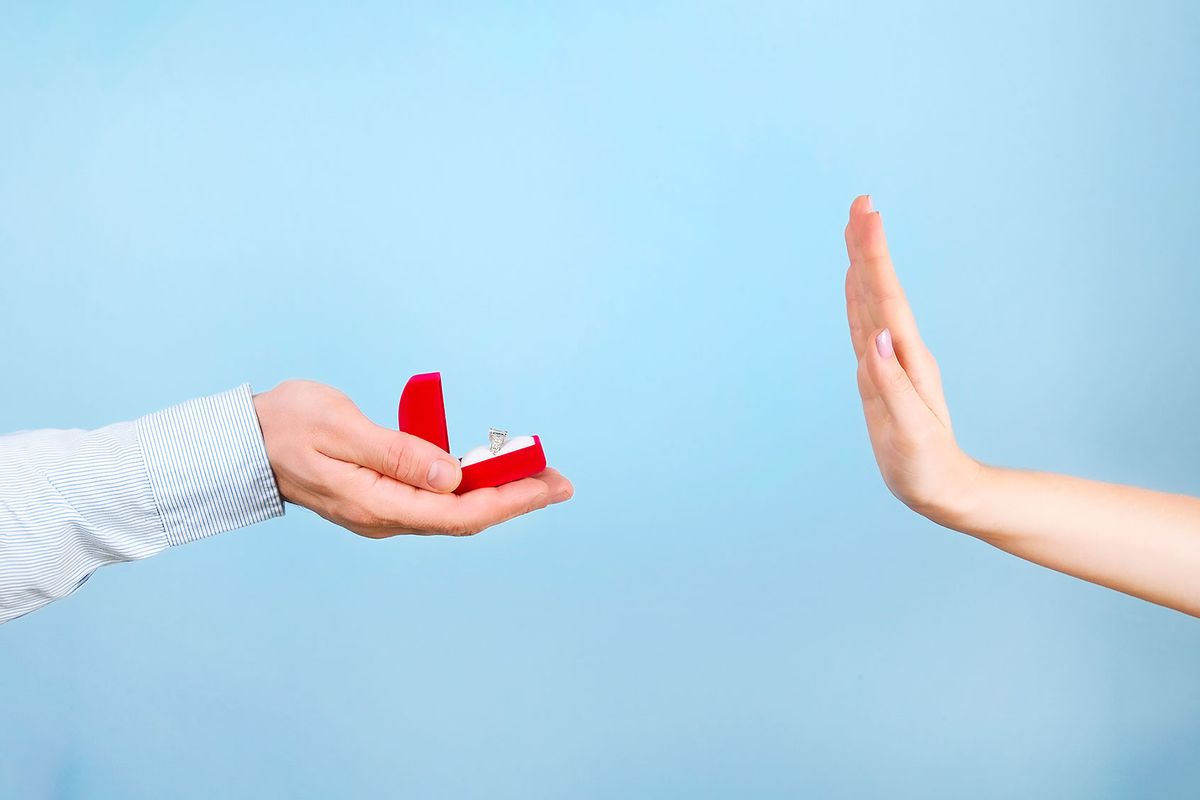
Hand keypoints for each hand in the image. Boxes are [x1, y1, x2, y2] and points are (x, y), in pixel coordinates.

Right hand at [252, 380, 572, 537]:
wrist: (245, 443)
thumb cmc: (287, 426)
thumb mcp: (341, 428)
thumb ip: (398, 453)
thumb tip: (453, 477)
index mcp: (377, 505)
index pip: (459, 513)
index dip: (510, 500)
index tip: (549, 485)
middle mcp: (386, 517)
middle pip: (465, 517)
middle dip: (516, 498)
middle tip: (560, 480)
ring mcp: (385, 512)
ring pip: (454, 510)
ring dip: (497, 491)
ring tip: (537, 471)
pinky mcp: (384, 499)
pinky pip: (438, 500)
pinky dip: (471, 485)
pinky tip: (491, 470)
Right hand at [843, 195, 980, 523]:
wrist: (943, 489)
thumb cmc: (925, 467)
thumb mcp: (910, 432)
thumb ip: (891, 384)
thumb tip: (875, 336)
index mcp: (905, 361)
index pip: (886, 298)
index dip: (874, 256)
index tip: (867, 215)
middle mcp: (899, 353)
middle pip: (879, 289)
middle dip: (868, 245)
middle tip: (860, 203)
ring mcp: (892, 361)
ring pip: (872, 301)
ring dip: (864, 263)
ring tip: (856, 228)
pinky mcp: (882, 373)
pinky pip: (866, 323)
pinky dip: (858, 296)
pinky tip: (854, 280)